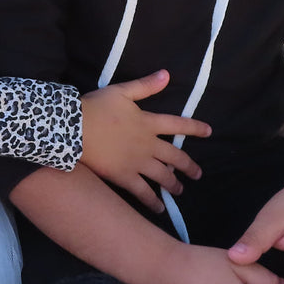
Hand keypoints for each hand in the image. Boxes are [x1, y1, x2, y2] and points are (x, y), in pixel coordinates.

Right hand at [79, 70, 209, 212]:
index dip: (195, 128)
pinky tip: (159, 208)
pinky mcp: (124, 177)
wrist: (74, 129)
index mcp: (148, 122)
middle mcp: (148, 144)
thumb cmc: (96, 107)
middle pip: (175, 156)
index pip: (178, 124)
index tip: (209, 132)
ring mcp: (137, 162)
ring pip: (162, 176)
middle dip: (188, 166)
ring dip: (173, 185)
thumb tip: (167, 74)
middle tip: (197, 174)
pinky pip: (143, 192)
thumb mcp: (121, 91)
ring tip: (180, 191)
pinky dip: (153, 201)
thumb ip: (145, 85)